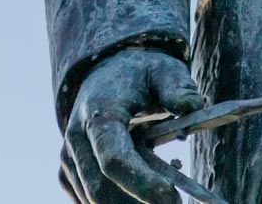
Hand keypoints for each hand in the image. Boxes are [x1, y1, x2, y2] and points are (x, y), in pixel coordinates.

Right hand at [61, 48, 204, 203]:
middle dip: (139, 203)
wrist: (107, 73)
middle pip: (100, 189)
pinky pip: (88, 200)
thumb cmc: (140, 75)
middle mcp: (76, 136)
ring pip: (93, 199)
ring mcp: (68, 155)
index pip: (113, 159)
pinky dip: (117, 202)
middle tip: (175, 203)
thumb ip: (178, 88)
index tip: (173, 196)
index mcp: (99, 112)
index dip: (142, 184)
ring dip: (129, 203)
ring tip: (161, 193)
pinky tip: (142, 192)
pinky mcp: (68, 170)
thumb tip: (193, 106)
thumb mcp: (164, 71)